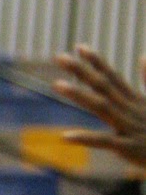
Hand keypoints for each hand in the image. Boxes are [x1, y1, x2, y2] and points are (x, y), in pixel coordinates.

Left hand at [54, 46, 145, 168]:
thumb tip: (144, 57)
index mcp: (134, 100)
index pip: (112, 76)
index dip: (96, 62)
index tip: (79, 47)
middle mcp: (129, 109)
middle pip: (102, 85)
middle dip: (81, 71)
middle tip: (59, 57)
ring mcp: (128, 127)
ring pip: (101, 107)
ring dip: (79, 95)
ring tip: (57, 84)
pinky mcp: (127, 147)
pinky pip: (104, 142)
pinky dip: (85, 138)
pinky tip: (66, 136)